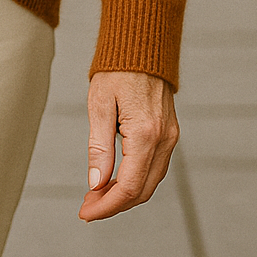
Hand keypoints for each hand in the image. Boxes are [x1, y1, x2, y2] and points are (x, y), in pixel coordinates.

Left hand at [79, 71, 178, 220]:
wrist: (142, 44)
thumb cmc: (116, 69)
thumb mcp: (99, 105)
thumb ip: (98, 147)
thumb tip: (96, 185)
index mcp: (146, 134)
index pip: (129, 187)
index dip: (107, 206)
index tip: (85, 213)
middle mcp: (164, 139)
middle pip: (143, 191)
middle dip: (114, 204)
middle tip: (87, 207)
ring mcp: (171, 136)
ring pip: (151, 181)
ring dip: (125, 195)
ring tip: (96, 195)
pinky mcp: (169, 132)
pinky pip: (155, 167)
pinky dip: (136, 180)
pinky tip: (115, 179)